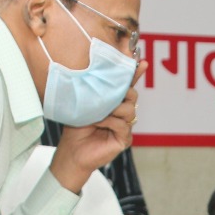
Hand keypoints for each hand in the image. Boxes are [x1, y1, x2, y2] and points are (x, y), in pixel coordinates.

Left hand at [50, 60, 147, 192]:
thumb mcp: (85, 104)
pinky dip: (109, 121)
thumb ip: (96, 91)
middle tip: (108, 94)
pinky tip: (98, 122)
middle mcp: (122, 114)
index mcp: (114, 103)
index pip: (128, 86)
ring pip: (130, 110)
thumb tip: (100, 74)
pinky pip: (123, 125)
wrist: (72, 151)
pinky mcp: (124, 139)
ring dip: (112, 108)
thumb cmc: (76, 128)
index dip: (135, 74)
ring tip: (97, 112)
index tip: (142, 63)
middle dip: (122, 92)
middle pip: (133, 96)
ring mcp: (125, 127)